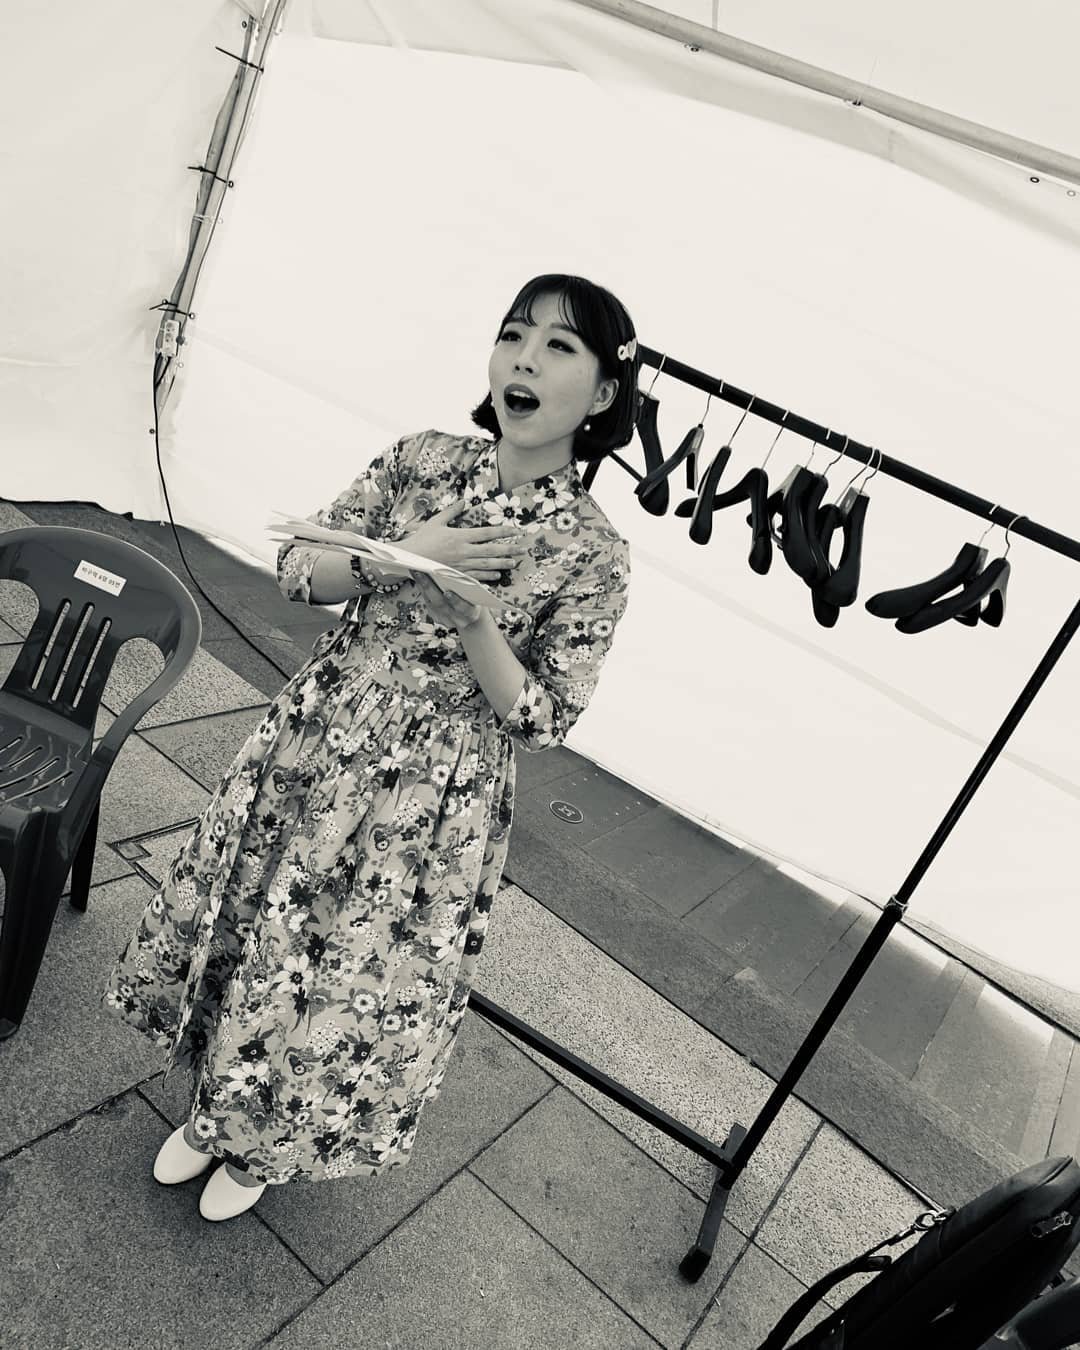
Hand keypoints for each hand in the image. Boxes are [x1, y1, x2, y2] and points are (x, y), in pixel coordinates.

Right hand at [402, 498, 530, 580]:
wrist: (410, 559)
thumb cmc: (422, 539)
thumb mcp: (436, 521)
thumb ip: (452, 511)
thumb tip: (463, 501)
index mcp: (460, 536)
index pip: (487, 533)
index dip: (503, 532)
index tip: (515, 531)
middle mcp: (463, 551)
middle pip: (491, 550)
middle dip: (509, 549)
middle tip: (523, 549)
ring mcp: (461, 565)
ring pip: (487, 564)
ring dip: (502, 564)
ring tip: (514, 563)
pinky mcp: (457, 575)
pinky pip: (476, 576)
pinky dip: (488, 576)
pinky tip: (498, 575)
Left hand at [412, 572, 483, 629]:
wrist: (471, 615)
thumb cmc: (473, 598)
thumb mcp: (476, 592)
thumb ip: (468, 585)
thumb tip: (452, 573)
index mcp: (471, 613)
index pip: (463, 609)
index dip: (455, 601)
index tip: (447, 593)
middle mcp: (458, 619)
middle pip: (442, 605)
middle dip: (430, 588)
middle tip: (421, 574)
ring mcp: (446, 620)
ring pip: (432, 604)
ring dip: (422, 587)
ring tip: (416, 572)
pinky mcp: (436, 617)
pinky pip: (428, 603)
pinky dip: (422, 590)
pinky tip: (418, 579)